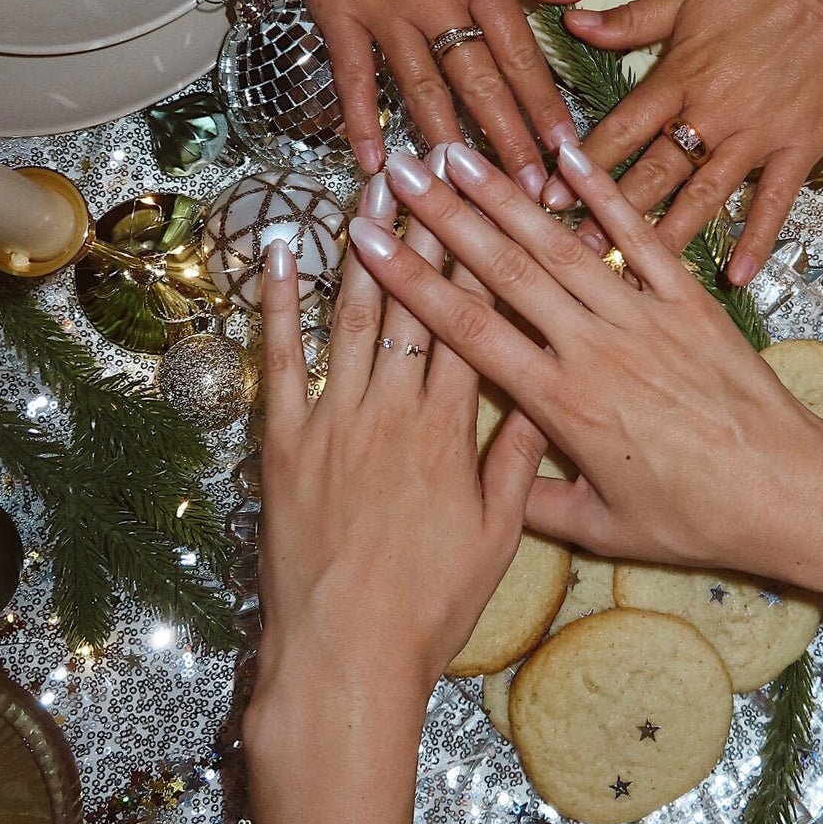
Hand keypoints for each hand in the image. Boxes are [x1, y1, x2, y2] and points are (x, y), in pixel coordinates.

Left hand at [252, 150, 539, 707]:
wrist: (347, 652)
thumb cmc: (431, 603)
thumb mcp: (496, 535)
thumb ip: (518, 458)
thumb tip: (542, 393)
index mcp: (451, 430)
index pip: (474, 326)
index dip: (482, 263)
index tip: (490, 210)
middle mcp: (393, 409)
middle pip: (415, 306)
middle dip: (426, 233)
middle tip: (429, 171)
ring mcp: (334, 420)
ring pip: (352, 318)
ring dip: (362, 250)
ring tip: (372, 190)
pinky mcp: (285, 442)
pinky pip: (280, 361)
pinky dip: (280, 306)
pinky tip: (285, 254)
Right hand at [272, 0, 584, 185]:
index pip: (523, 56)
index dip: (545, 108)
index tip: (566, 150)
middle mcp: (438, 2)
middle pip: (481, 86)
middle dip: (508, 144)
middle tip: (529, 193)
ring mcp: (386, 12)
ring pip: (422, 91)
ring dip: (446, 146)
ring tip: (465, 194)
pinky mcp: (338, 12)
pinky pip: (352, 77)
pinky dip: (361, 121)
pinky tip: (371, 163)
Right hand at [346, 141, 822, 597]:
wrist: (787, 491)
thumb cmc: (695, 518)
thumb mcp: (605, 529)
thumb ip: (535, 504)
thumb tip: (482, 490)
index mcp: (562, 405)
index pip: (469, 331)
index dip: (412, 281)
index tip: (368, 239)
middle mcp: (595, 348)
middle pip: (505, 271)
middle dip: (445, 217)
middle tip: (399, 171)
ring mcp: (643, 317)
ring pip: (561, 247)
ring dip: (505, 196)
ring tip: (458, 154)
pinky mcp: (688, 301)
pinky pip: (639, 237)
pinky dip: (604, 193)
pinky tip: (567, 154)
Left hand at [542, 0, 822, 282]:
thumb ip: (631, 18)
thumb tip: (573, 22)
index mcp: (680, 75)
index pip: (620, 129)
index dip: (582, 165)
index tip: (550, 197)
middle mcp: (713, 113)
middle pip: (653, 173)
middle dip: (611, 216)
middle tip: (579, 254)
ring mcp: (757, 136)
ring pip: (703, 197)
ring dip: (667, 238)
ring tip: (635, 277)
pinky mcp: (799, 148)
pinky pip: (774, 203)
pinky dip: (756, 241)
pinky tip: (736, 279)